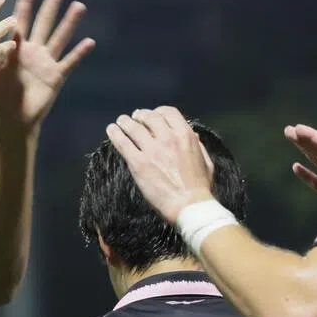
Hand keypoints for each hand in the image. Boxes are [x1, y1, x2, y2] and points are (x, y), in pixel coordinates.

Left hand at [0, 0, 94, 128]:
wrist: (11, 120)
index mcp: (15, 48)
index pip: (21, 20)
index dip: (25, 3)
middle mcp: (33, 51)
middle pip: (44, 22)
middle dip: (51, 4)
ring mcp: (46, 63)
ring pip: (59, 38)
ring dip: (69, 22)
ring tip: (79, 5)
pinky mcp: (55, 77)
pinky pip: (69, 63)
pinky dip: (79, 53)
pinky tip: (90, 42)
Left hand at [106, 106, 214, 223]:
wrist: (189, 205)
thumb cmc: (200, 187)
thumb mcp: (206, 162)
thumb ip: (198, 146)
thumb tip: (193, 136)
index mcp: (185, 136)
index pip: (168, 112)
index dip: (158, 111)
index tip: (152, 115)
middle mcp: (168, 138)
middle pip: (149, 117)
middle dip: (140, 115)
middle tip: (134, 117)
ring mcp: (152, 150)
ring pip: (134, 128)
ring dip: (125, 122)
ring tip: (120, 121)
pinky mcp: (138, 163)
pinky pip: (123, 143)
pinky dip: (115, 134)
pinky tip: (111, 130)